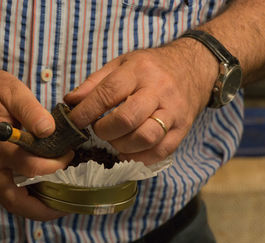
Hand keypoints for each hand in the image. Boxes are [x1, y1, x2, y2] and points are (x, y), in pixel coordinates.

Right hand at [0, 65, 72, 220]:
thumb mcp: (12, 91)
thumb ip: (31, 111)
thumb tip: (50, 131)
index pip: (31, 167)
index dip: (56, 164)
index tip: (70, 153)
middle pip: (15, 201)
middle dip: (43, 209)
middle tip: (68, 205)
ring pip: (11, 201)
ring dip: (36, 207)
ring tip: (60, 204)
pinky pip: (10, 191)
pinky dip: (29, 197)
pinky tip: (46, 190)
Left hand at [64, 38, 216, 165]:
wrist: (193, 68)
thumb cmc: (151, 67)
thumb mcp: (121, 64)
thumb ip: (94, 83)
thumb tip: (70, 102)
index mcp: (139, 71)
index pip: (109, 92)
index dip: (87, 111)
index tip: (73, 122)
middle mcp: (158, 90)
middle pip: (127, 119)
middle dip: (104, 130)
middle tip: (98, 129)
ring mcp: (174, 111)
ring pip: (145, 138)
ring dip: (122, 145)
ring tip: (115, 140)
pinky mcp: (183, 129)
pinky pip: (161, 151)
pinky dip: (139, 157)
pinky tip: (129, 150)